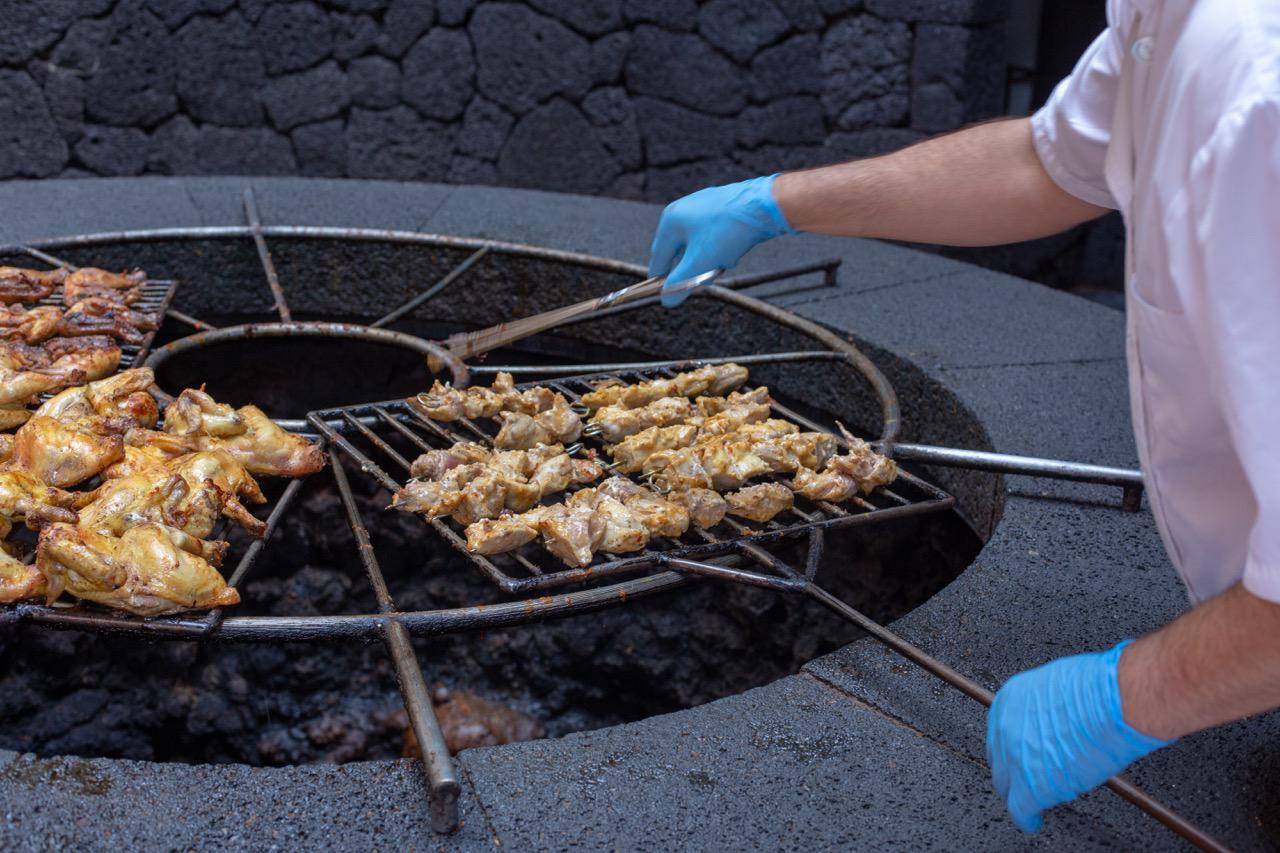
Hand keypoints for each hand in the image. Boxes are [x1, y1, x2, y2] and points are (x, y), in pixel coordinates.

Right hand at [648, 174, 794, 306]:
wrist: (765, 206)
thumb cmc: (728, 230)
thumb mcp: (700, 261)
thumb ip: (681, 282)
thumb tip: (667, 301)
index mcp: (671, 220)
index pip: (659, 256)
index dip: (661, 278)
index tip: (664, 294)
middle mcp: (683, 210)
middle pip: (679, 251)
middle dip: (692, 268)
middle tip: (703, 279)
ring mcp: (702, 206)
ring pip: (698, 245)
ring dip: (708, 259)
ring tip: (725, 260)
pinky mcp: (720, 208)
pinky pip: (712, 236)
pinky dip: (719, 248)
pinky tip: (733, 250)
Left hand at [986, 641, 1174, 831]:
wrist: (1114, 702)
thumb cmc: (1100, 689)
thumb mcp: (1059, 684)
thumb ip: (1047, 705)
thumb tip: (1055, 717)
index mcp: (1011, 699)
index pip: (1001, 730)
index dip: (1013, 746)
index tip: (1022, 754)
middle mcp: (1005, 726)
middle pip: (999, 758)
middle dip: (1011, 770)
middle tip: (1026, 777)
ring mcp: (1015, 756)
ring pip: (1006, 785)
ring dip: (1018, 794)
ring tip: (1031, 801)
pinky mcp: (1031, 784)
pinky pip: (1020, 809)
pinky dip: (1027, 818)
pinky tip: (1033, 821)